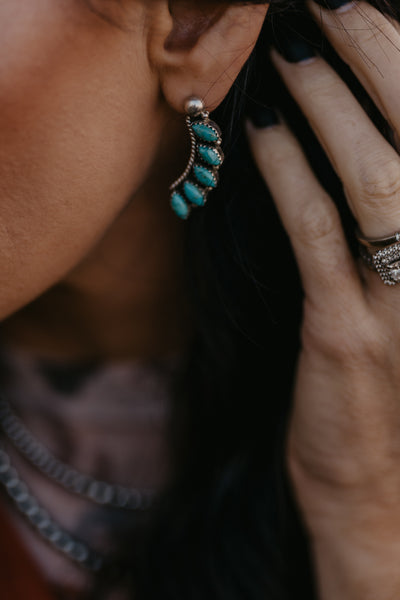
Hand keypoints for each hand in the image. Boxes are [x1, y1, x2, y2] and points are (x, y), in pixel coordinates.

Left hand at [248, 1, 399, 537]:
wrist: (379, 488)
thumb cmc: (390, 390)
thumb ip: (385, 225)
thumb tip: (350, 141)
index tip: (367, 14)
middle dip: (378, 54)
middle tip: (332, 3)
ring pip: (376, 174)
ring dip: (332, 102)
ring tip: (291, 48)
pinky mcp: (347, 333)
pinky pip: (319, 235)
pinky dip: (291, 176)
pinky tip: (263, 134)